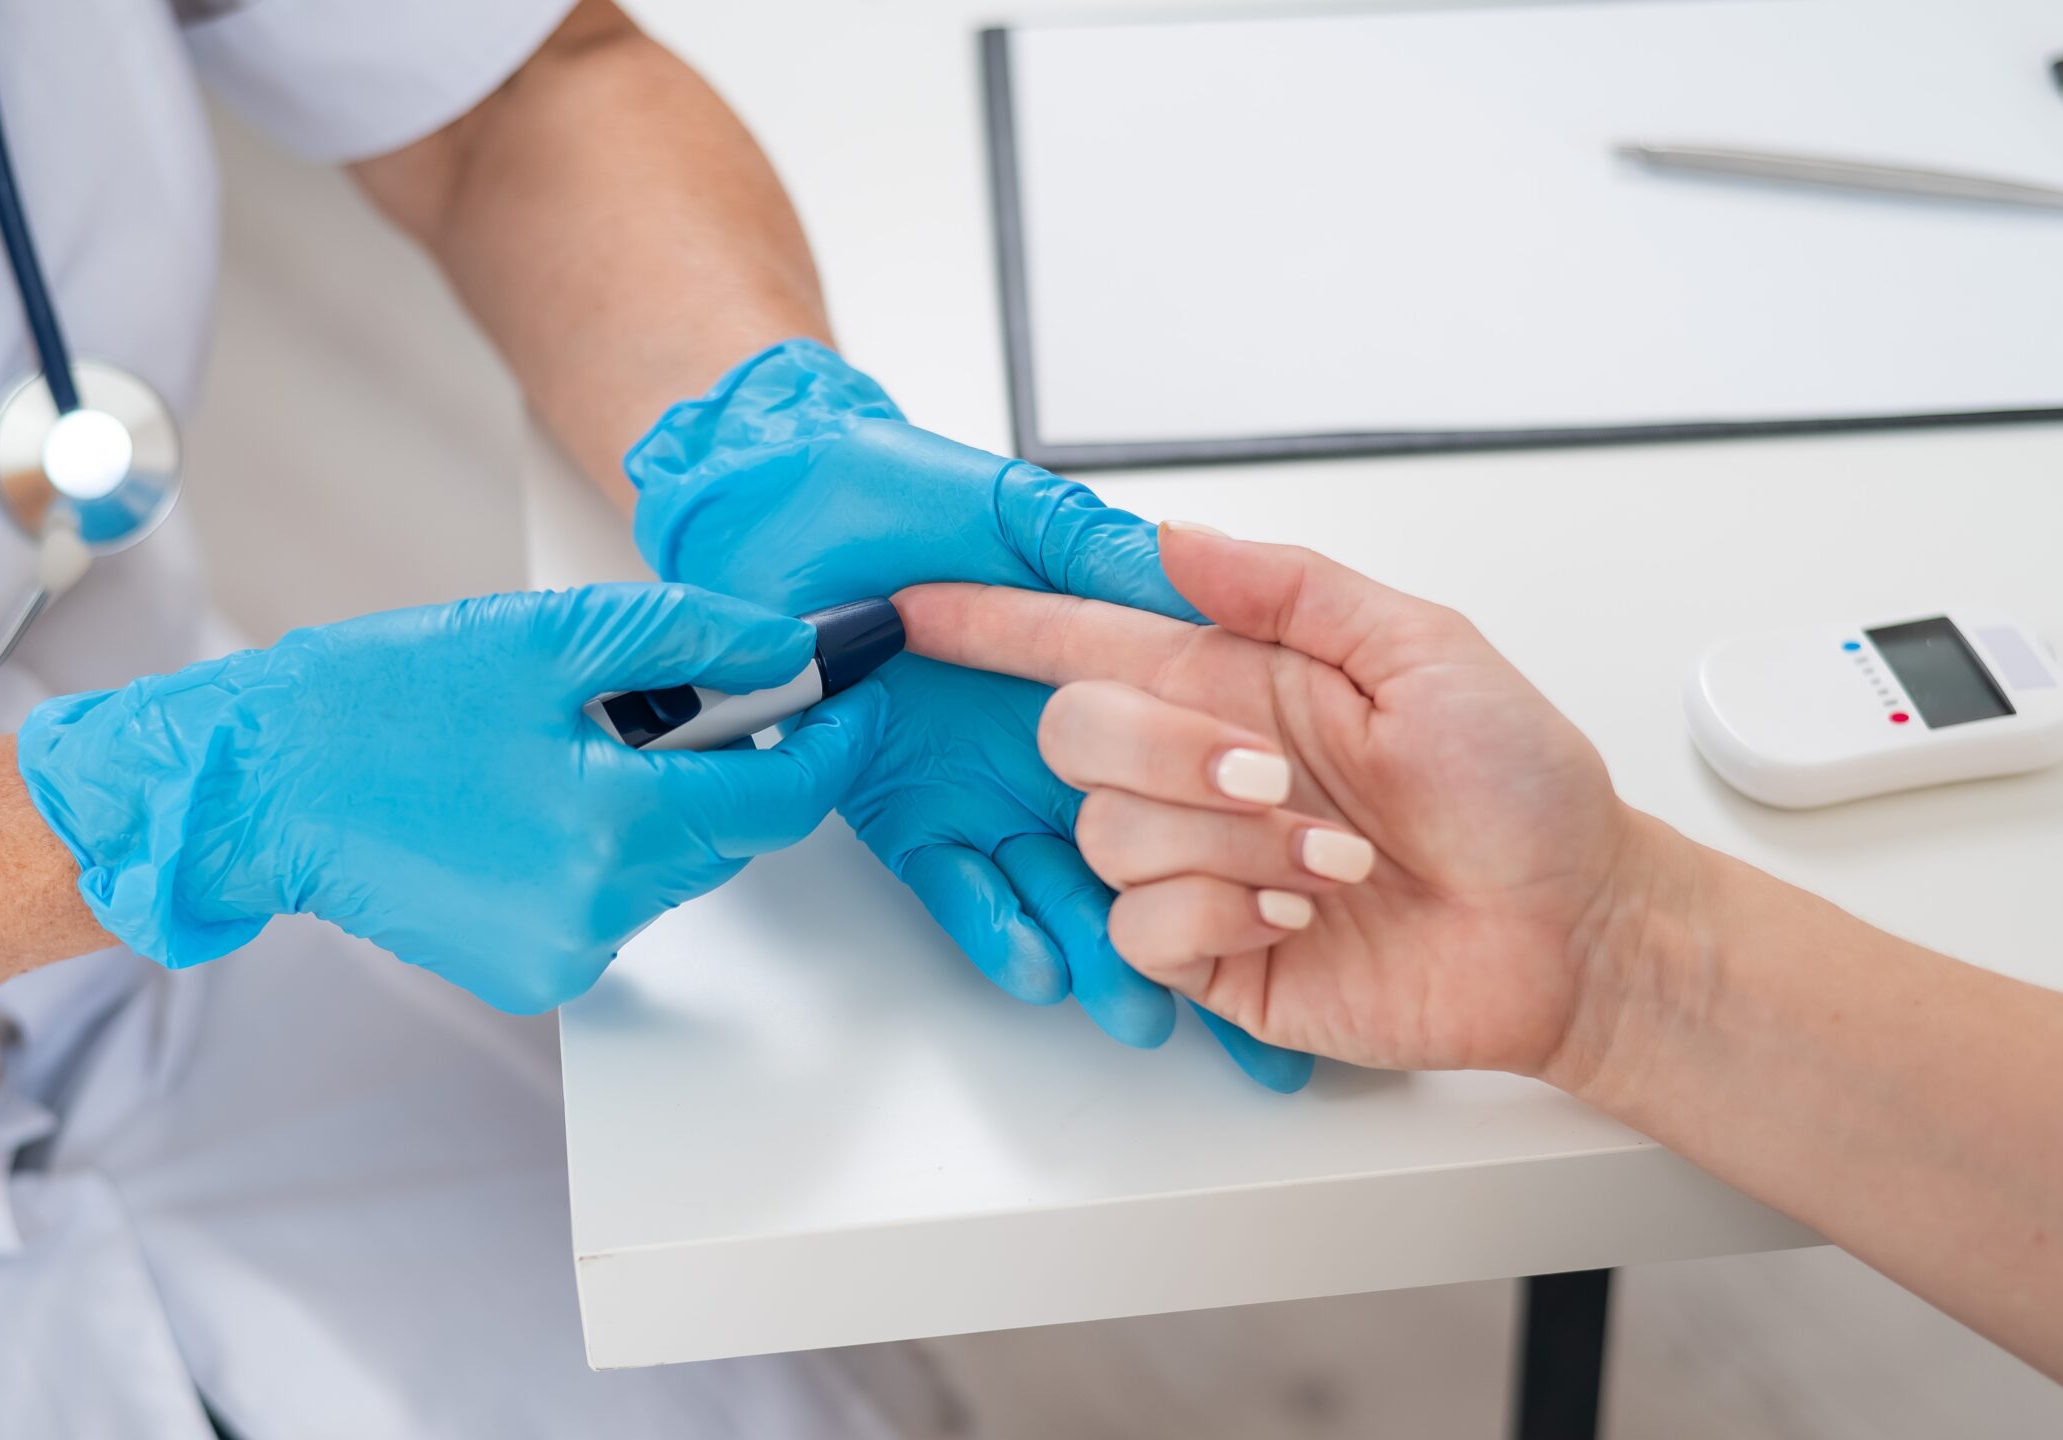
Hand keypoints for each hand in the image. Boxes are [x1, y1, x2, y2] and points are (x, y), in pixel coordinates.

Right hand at [16, 584, 878, 1012]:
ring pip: (674, 868)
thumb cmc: (379, 703)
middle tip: (672, 689)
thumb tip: (791, 648)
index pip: (782, 800)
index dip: (827, 744)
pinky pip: (615, 902)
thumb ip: (690, 639)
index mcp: (611, 828)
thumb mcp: (548, 636)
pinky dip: (607, 846)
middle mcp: (598, 912)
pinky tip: (535, 795)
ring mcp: (563, 956)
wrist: (260, 788)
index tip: (847, 695)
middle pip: (730, 835)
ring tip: (574, 738)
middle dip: (728, 762)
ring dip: (662, 803)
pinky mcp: (530, 973)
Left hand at [628, 339, 1238, 1064]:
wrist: (744, 529)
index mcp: (1095, 662)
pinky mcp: (910, 826)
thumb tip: (1183, 565)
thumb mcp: (1003, 508)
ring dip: (1111, 944)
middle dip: (1207, 882)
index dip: (1244, 783)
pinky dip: (1000, 929)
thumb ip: (1093, 551)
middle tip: (1256, 917)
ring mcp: (985, 789)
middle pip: (1150, 826)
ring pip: (1068, 881)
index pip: (1186, 729)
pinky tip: (1039, 963)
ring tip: (1149, 995)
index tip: (1319, 841)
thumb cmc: (868, 493)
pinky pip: (963, 890)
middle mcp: (1053, 741)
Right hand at [897, 523, 1640, 1077]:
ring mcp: (1196, 861)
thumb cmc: (1519, 786)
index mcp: (1232, 679)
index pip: (1082, 637)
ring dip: (1227, 842)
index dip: (995, 619)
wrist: (1569, 927)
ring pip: (1105, 834)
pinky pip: (1137, 926)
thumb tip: (1172, 539)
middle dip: (1162, 749)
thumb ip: (1290, 586)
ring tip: (1333, 859)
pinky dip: (1219, 912)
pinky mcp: (1207, 950)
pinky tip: (1297, 910)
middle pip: (1072, 732)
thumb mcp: (1422, 646)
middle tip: (1270, 774)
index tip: (917, 601)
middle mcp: (1197, 766)